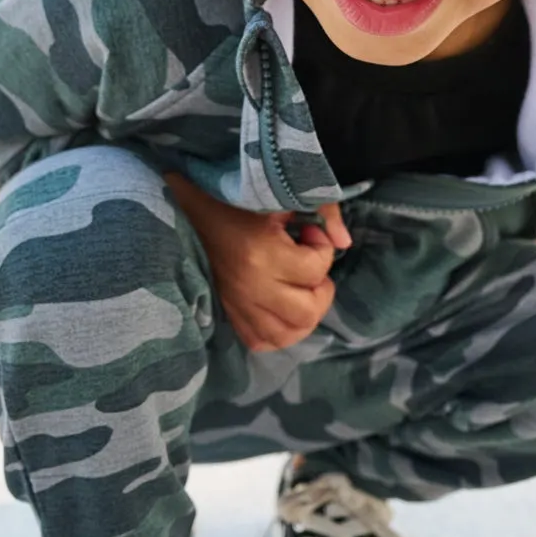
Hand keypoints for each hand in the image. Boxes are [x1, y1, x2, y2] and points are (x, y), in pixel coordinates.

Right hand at [165, 172, 351, 352]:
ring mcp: (238, 303)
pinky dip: (278, 330)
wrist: (190, 209)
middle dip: (321, 291)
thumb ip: (323, 211)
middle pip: (307, 312)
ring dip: (304, 315)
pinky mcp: (228, 311)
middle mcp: (251, 286)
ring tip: (301, 291)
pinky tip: (282, 308)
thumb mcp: (282, 196)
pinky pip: (260, 341)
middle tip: (312, 269)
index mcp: (263, 254)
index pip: (316, 268)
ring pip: (287, 334)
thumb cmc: (238, 198)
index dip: (323, 248)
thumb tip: (346, 242)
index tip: (309, 231)